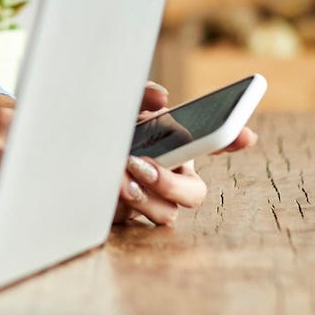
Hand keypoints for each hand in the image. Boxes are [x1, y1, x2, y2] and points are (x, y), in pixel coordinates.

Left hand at [113, 81, 259, 226]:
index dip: (233, 141)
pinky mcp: (124, 214)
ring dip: (147, 196)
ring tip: (121, 177)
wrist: (67, 145)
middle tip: (145, 166)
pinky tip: (111, 186)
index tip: (246, 135)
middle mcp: (168, 175)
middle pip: (194, 193)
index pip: (213, 145)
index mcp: (176, 146)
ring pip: (167, 212)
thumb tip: (163, 98)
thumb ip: (142, 95)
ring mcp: (148, 198)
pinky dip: (122, 203)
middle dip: (173, 183)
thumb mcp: (122, 107)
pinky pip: (132, 218)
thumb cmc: (102, 127)